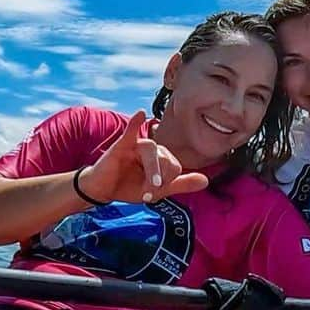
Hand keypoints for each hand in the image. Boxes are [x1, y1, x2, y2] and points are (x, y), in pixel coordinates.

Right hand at [78, 111, 209, 204]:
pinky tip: (140, 113)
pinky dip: (135, 122)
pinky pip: (130, 131)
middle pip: (167, 159)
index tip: (153, 195)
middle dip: (158, 181)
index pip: (175, 167)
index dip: (166, 184)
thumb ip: (181, 184)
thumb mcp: (157, 190)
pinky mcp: (121, 144)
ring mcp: (137, 144)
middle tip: (146, 195)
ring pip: (152, 151)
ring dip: (152, 172)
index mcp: (162, 156)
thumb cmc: (128, 186)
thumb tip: (206, 180)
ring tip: (147, 190)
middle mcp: (152, 148)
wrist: (103, 190)